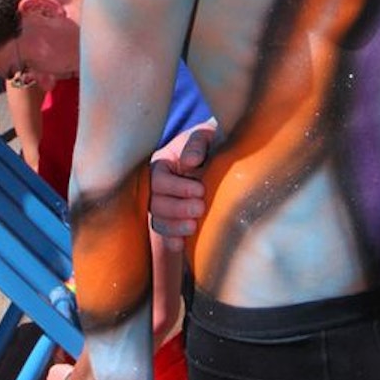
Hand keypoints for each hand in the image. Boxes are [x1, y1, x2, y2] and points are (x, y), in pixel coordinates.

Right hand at [149, 123, 213, 250]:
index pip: (159, 179)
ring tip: (194, 227)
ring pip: (158, 220)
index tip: (200, 189)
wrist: (223, 155)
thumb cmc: (213, 142)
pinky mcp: (173, 220)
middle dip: (177, 208)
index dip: (177, 187)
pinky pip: (165, 233)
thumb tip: (189, 162)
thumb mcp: (206, 136)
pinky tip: (182, 244)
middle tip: (200, 208)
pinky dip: (171, 239)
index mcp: (162, 164)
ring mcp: (164, 204)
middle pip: (156, 203)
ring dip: (174, 226)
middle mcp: (158, 186)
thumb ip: (197, 143)